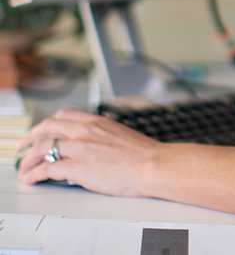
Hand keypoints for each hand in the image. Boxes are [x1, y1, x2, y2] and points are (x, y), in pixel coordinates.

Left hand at [16, 107, 160, 196]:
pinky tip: (32, 179)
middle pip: (47, 127)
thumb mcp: (121, 135)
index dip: (48, 124)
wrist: (152, 164)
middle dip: (30, 137)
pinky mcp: (77, 167)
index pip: (64, 115)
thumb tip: (96, 145)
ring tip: (24, 169)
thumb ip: (103, 136)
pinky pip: (46, 168)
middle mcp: (85, 130)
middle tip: (22, 147)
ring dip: (28, 159)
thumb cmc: (143, 154)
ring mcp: (80, 147)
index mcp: (97, 122)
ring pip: (42, 147)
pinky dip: (34, 174)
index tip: (42, 131)